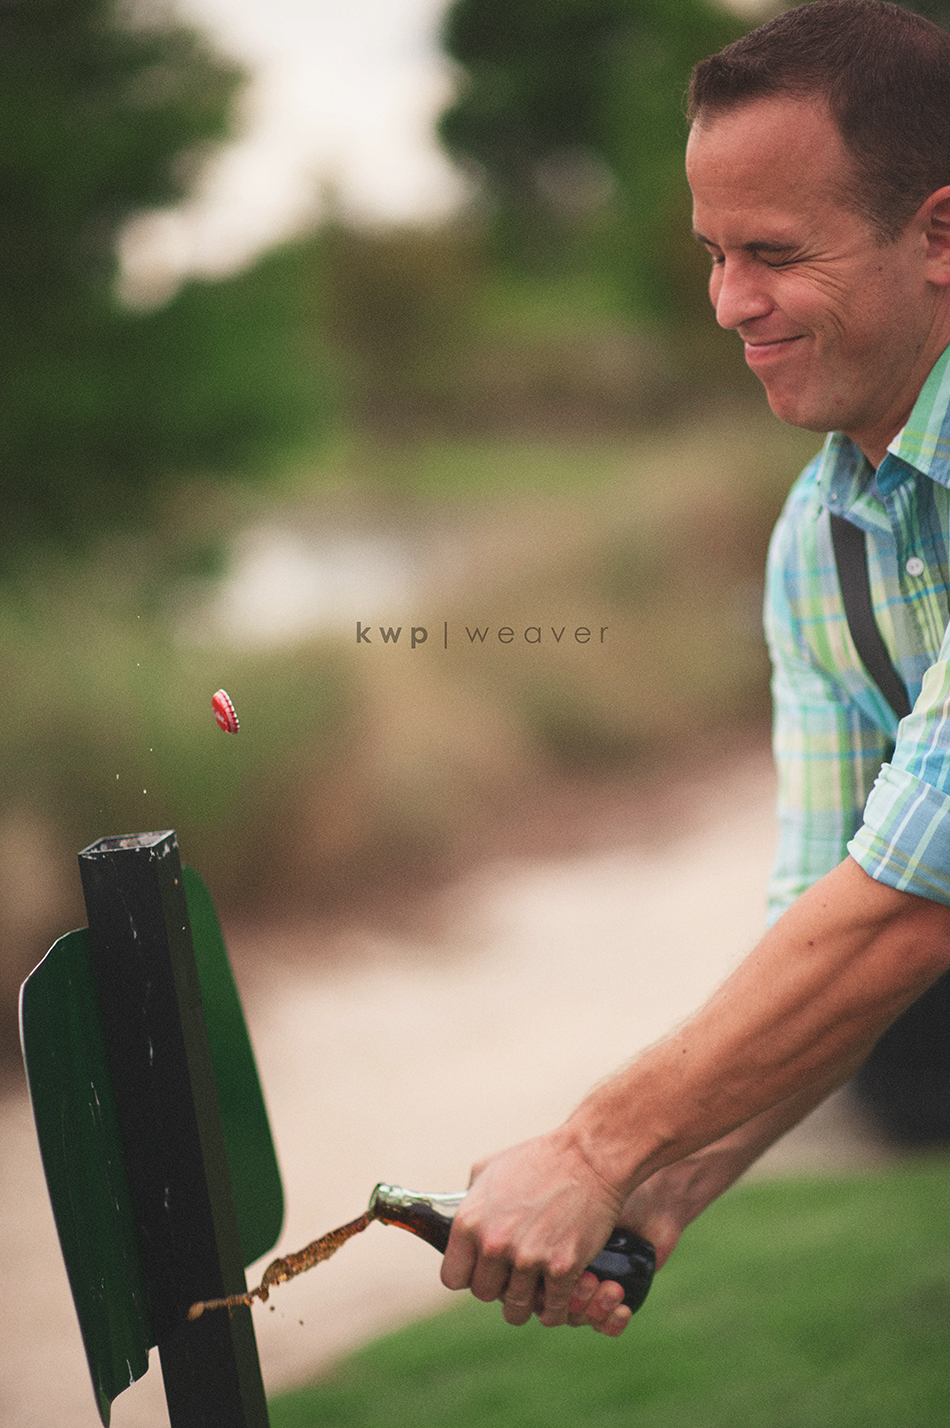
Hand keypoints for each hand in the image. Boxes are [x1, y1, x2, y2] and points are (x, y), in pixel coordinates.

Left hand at [440, 1129, 624, 1329]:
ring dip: (527, 1301)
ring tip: (537, 1289)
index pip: (453, 1277)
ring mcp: (528, 1258)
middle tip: (515, 1273)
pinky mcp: (562, 1267)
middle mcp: (493, 1243)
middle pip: (484, 1294)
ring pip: (517, 1307)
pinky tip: (561, 1294)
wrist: (588, 1156)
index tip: (483, 1269)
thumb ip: (470, 1199)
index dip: (470, 1275)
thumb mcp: (489, 1169)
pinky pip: (553, 1309)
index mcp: (470, 1222)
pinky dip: (557, 1307)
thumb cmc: (539, 1159)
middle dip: (499, 1286)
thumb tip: (457, 1219)